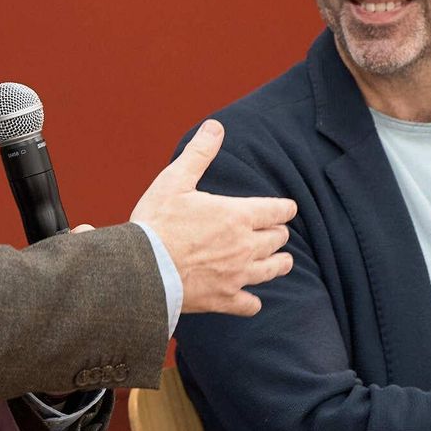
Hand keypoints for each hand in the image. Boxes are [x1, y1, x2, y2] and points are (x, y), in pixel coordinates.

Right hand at [130, 120, 296, 315]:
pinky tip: (251, 298)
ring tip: (282, 260)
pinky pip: (250, 304)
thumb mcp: (175, 180)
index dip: (285, 208)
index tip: (288, 208)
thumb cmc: (156, 223)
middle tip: (276, 231)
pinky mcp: (225, 299)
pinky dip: (253, 300)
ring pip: (273, 269)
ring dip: (279, 263)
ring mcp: (237, 275)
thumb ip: (199, 153)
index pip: (278, 210)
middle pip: (278, 239)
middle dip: (279, 233)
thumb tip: (215, 127)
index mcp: (237, 215)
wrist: (142, 271)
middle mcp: (245, 246)